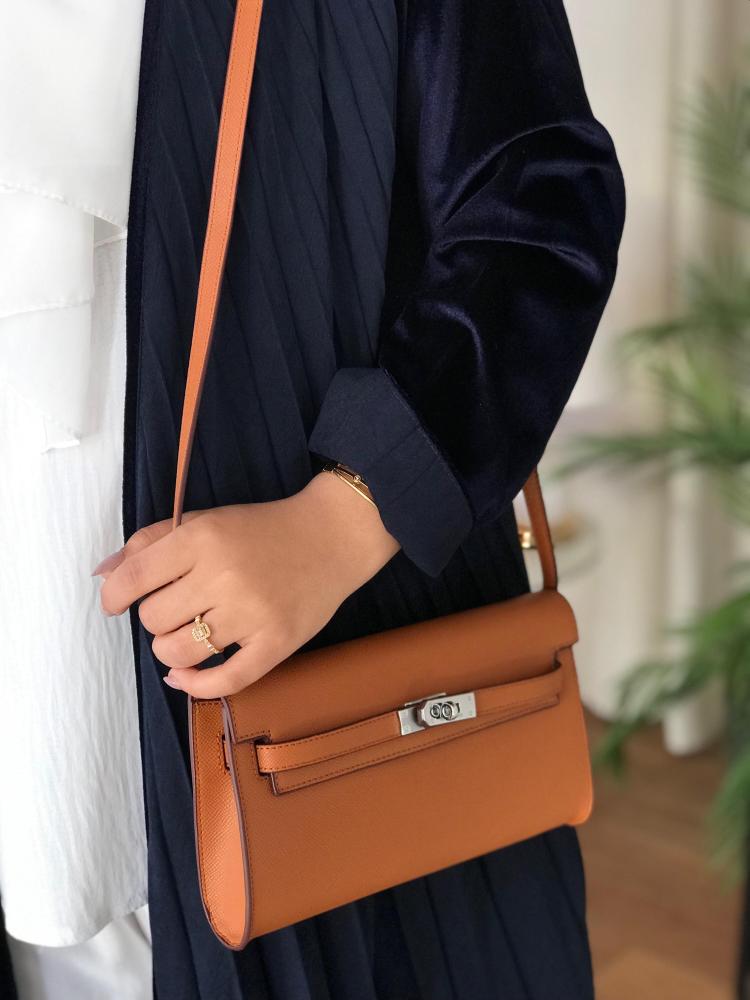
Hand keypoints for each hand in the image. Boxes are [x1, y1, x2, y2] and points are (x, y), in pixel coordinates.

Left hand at [94, 473, 399, 696]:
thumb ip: (150, 541)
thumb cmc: (262, 529)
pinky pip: (224, 681)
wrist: (332, 537)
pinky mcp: (277, 643)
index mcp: (203, 538)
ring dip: (171, 650)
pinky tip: (185, 677)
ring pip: (179, 653)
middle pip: (153, 619)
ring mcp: (253, 613)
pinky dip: (195, 686)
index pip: (133, 578)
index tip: (117, 603)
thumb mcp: (205, 520)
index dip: (114, 597)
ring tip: (188, 634)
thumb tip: (103, 574)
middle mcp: (225, 575)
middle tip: (178, 607)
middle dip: (156, 617)